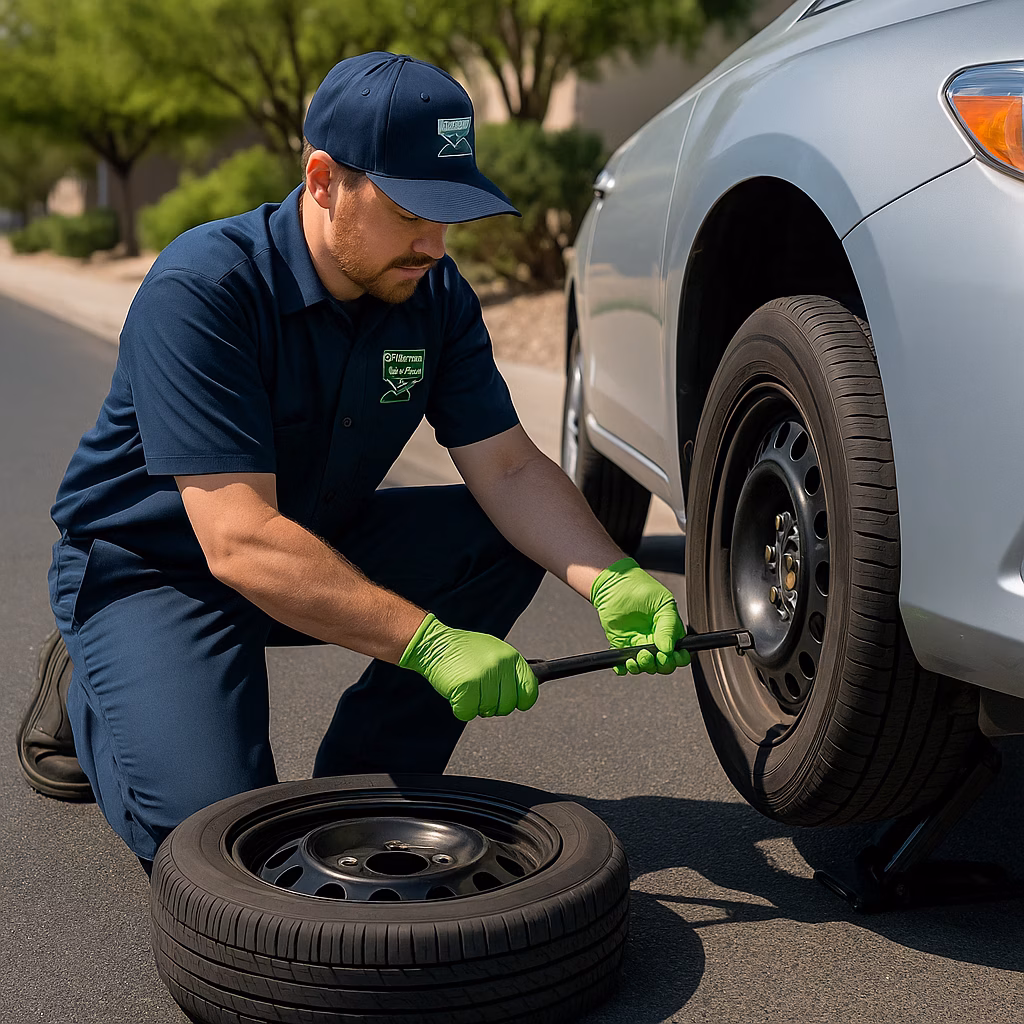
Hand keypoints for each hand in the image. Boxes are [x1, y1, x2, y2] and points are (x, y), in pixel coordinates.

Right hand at [399, 613, 538, 720]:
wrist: (435, 644)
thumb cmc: (464, 651)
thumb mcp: (493, 652)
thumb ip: (509, 671)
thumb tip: (527, 692)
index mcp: (511, 657)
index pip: (529, 690)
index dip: (520, 701)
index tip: (511, 701)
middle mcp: (500, 665)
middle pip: (508, 705)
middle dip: (494, 706)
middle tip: (480, 693)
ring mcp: (483, 675)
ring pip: (488, 710)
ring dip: (475, 705)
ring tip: (467, 688)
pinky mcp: (466, 686)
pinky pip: (468, 713)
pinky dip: (461, 708)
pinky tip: (456, 693)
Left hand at [590, 557, 688, 674]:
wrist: (614, 584)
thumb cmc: (642, 589)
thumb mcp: (663, 604)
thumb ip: (669, 627)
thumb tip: (668, 650)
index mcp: (670, 632)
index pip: (680, 655)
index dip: (677, 660)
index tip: (668, 655)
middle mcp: (656, 641)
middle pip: (664, 665)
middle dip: (659, 665)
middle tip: (649, 654)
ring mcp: (639, 644)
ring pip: (645, 667)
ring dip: (642, 667)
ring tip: (636, 656)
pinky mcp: (622, 645)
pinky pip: (624, 664)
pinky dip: (623, 668)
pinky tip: (622, 663)